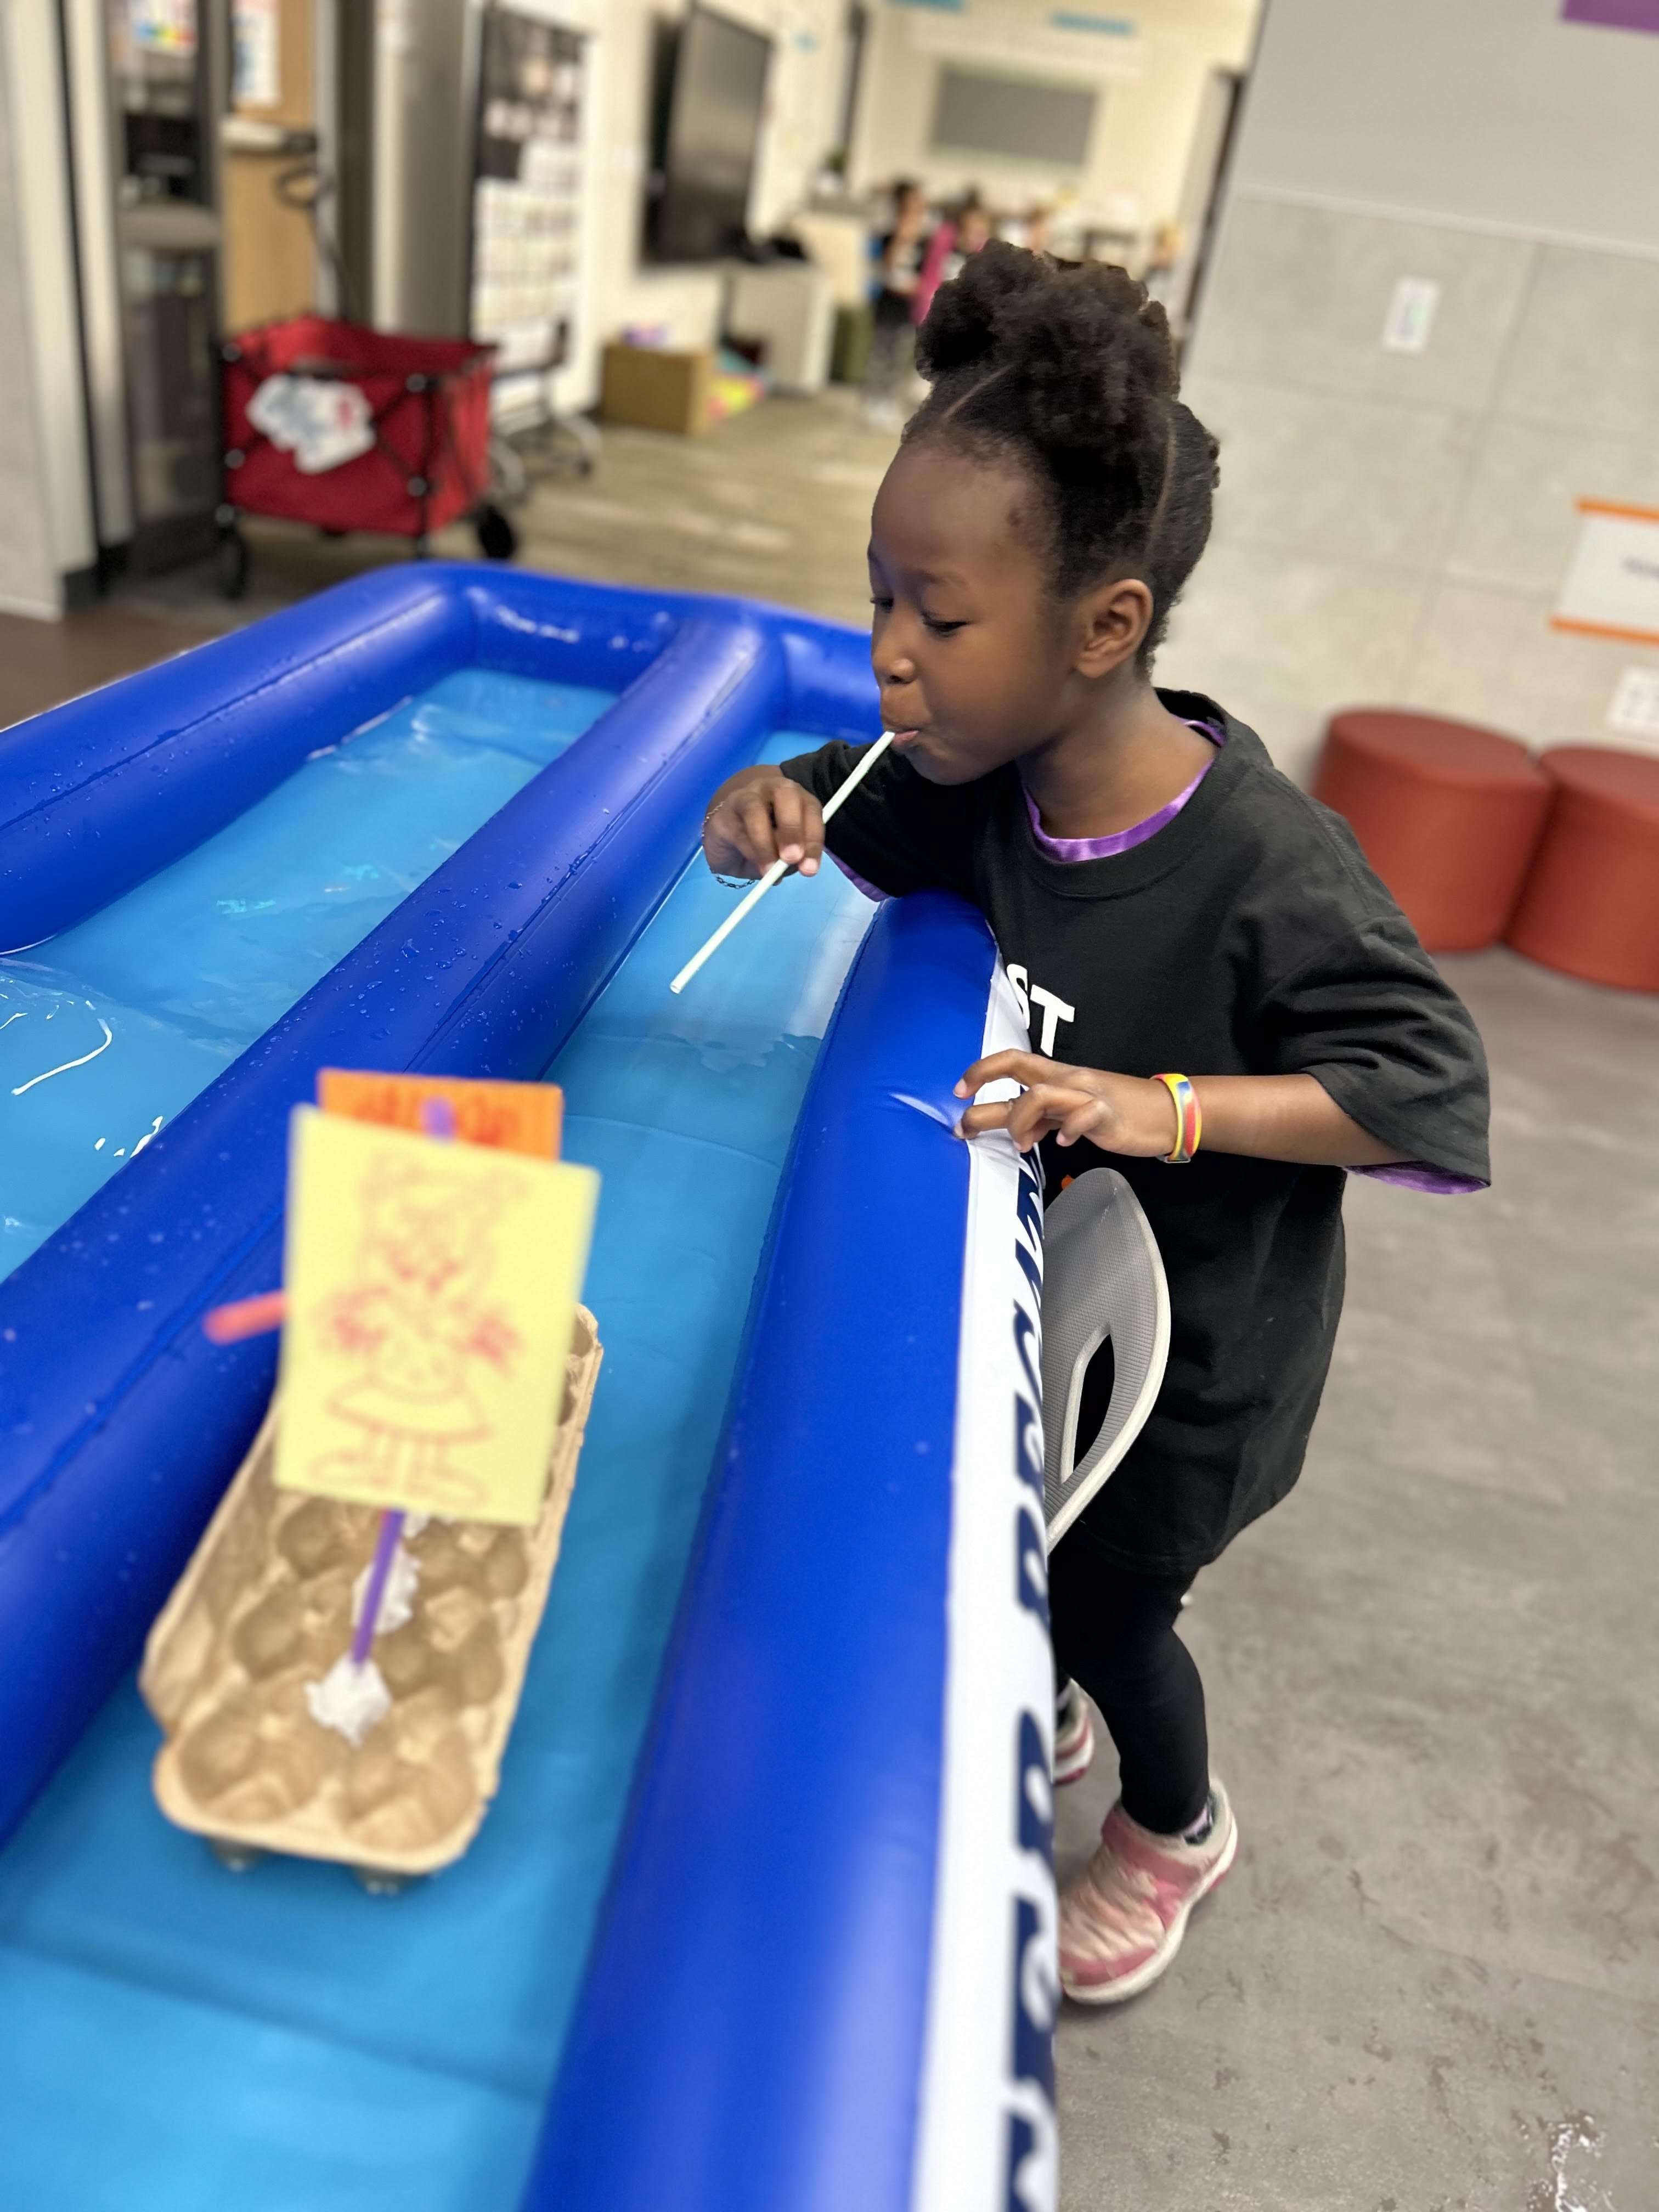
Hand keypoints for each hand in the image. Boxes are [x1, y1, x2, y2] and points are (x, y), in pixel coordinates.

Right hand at [702, 767, 824, 880]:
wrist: (729, 844)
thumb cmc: (765, 845)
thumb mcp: (785, 853)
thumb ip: (794, 856)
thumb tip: (796, 862)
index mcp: (795, 797)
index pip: (811, 809)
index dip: (813, 838)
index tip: (810, 868)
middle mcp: (771, 789)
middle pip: (785, 794)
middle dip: (791, 828)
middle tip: (792, 858)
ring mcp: (744, 797)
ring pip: (755, 810)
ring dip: (765, 842)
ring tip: (770, 871)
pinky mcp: (722, 814)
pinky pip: (736, 830)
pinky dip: (748, 851)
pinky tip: (754, 866)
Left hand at [953, 1051, 1175, 1156]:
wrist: (1164, 1113)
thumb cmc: (1115, 1111)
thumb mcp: (1071, 1111)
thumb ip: (1042, 1118)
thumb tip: (1013, 1132)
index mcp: (1056, 1076)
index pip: (1012, 1061)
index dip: (981, 1071)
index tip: (959, 1092)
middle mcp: (1067, 1079)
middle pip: (1017, 1071)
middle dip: (984, 1102)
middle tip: (964, 1127)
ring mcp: (1086, 1094)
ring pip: (1040, 1094)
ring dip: (1020, 1122)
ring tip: (1022, 1145)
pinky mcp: (1106, 1114)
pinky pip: (1081, 1117)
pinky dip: (1067, 1132)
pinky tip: (1064, 1144)